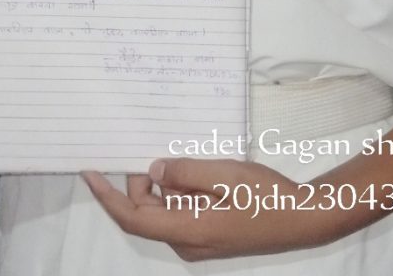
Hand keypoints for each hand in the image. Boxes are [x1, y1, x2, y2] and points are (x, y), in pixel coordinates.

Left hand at [83, 158, 325, 261]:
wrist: (302, 218)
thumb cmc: (265, 196)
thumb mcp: (224, 174)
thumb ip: (185, 172)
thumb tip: (154, 170)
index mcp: (187, 231)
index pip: (133, 217)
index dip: (107, 196)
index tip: (89, 172)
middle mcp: (187, 242)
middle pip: (146, 212)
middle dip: (141, 181)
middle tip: (155, 151)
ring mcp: (198, 241)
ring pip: (163, 210)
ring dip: (163, 185)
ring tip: (184, 159)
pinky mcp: (208, 234)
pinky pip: (179, 212)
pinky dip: (178, 191)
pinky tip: (195, 171)